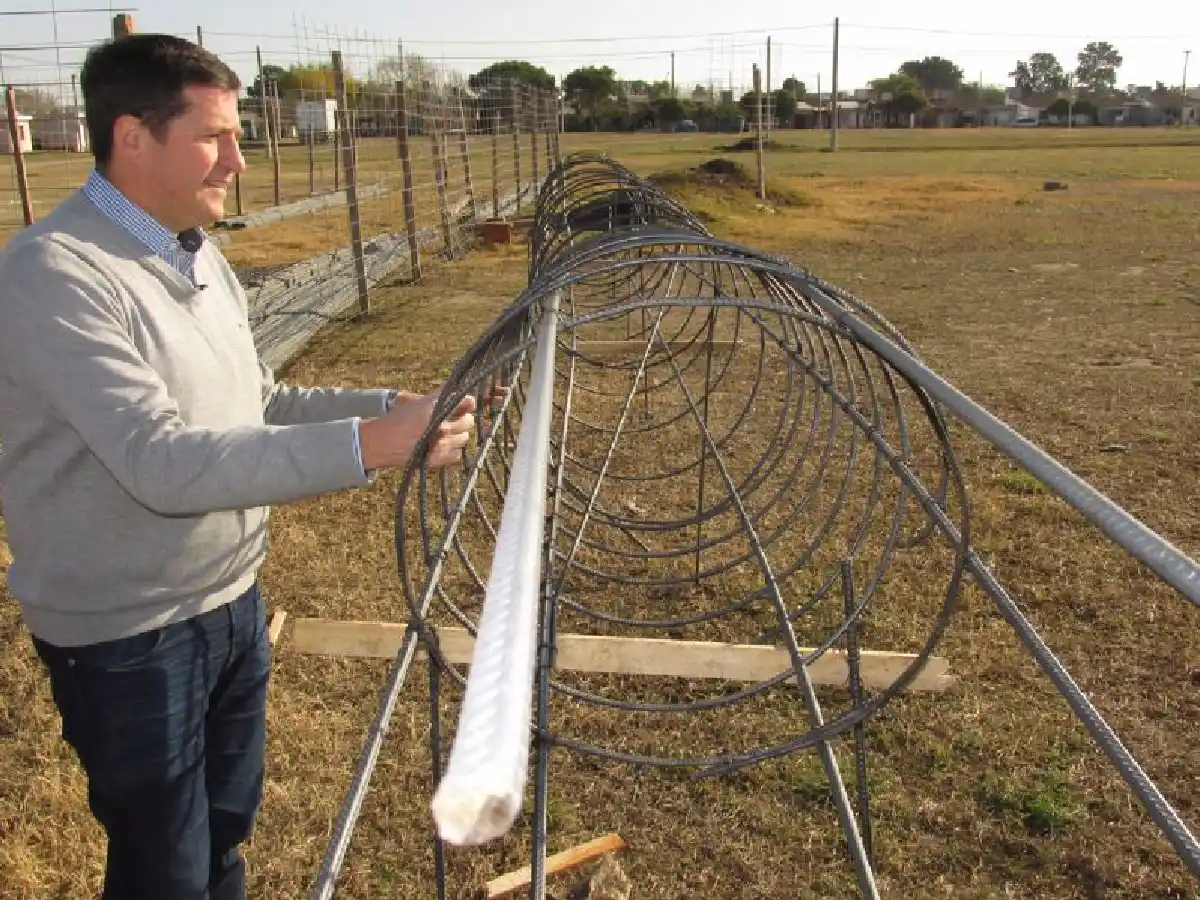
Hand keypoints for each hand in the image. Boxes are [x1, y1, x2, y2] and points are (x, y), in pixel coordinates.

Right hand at [359, 393, 476, 471]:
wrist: (382, 442)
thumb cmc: (399, 419)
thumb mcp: (418, 401)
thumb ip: (440, 395)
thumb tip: (461, 390)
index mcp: (435, 407)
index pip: (466, 401)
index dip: (468, 403)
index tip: (465, 404)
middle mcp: (441, 425)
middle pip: (468, 421)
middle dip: (462, 419)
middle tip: (452, 420)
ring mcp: (441, 444)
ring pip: (464, 437)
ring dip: (458, 435)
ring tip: (446, 434)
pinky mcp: (438, 459)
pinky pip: (457, 454)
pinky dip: (453, 450)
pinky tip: (443, 447)